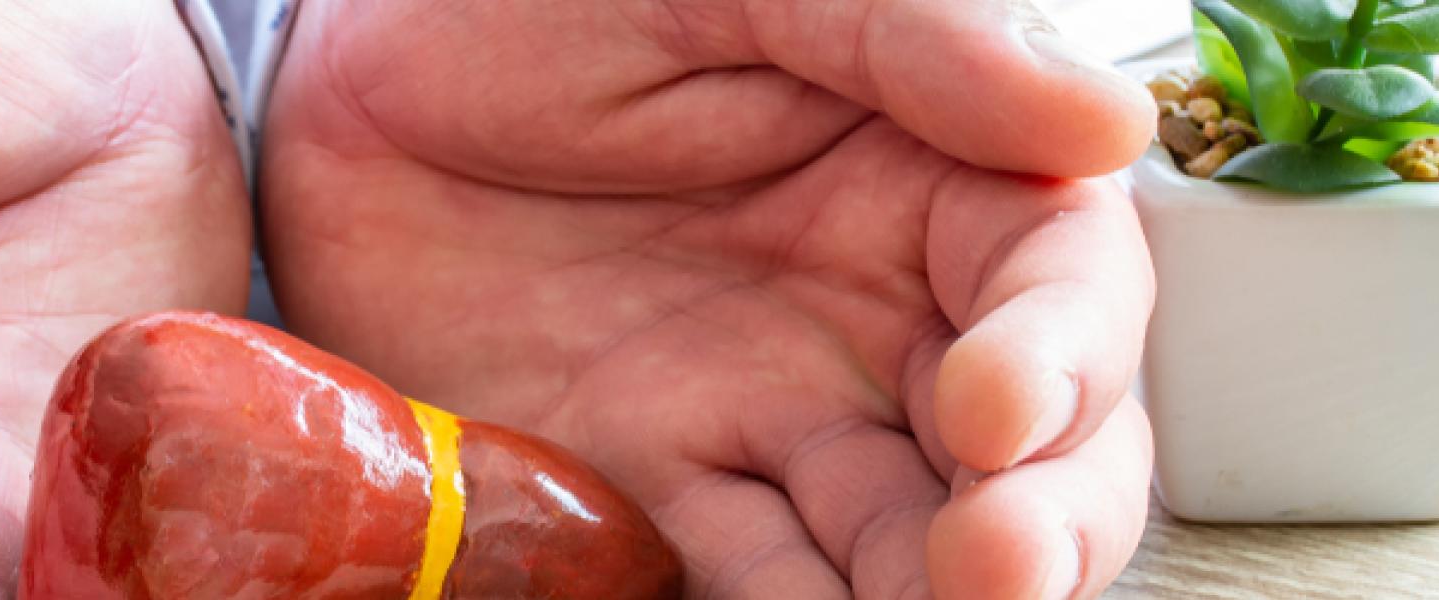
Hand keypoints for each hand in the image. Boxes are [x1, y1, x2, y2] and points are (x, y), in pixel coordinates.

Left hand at [263, 0, 1155, 597]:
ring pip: (904, 539)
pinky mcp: (659, 490)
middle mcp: (880, 317)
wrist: (338, 78)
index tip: (997, 402)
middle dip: (1042, 521)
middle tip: (1001, 566)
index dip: (1062, 353)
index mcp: (934, 179)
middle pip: (1031, 449)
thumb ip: (913, 37)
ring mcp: (772, 416)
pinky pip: (750, 579)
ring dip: (934, 595)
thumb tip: (1101, 123)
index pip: (1058, 284)